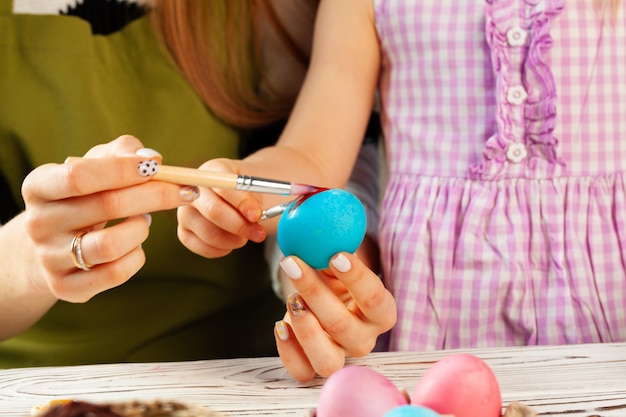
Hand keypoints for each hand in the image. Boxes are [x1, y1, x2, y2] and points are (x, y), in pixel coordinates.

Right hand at [20, 135, 198, 302]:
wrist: (52, 244)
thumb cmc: (83, 195)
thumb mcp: (94, 166)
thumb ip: (121, 152)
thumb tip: (152, 158)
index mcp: (38, 186)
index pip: (79, 175)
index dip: (122, 170)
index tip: (157, 167)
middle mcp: (38, 223)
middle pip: (106, 206)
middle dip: (154, 196)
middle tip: (184, 191)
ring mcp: (49, 258)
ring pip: (111, 245)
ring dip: (141, 230)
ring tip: (144, 221)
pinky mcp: (65, 286)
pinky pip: (115, 273)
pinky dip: (136, 257)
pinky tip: (134, 246)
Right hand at [176, 158, 269, 257]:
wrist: (239, 198)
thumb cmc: (247, 191)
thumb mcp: (256, 186)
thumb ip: (253, 198)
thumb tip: (254, 216)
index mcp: (213, 170)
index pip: (223, 186)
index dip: (241, 202)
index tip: (256, 215)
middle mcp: (193, 188)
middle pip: (214, 211)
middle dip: (240, 226)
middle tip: (258, 233)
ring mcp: (185, 211)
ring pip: (209, 233)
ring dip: (234, 240)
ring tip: (246, 235)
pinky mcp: (184, 231)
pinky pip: (203, 247)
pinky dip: (223, 249)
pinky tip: (232, 242)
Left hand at [273, 252, 395, 381]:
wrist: (325, 296)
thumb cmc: (335, 276)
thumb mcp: (338, 258)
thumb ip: (333, 245)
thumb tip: (315, 217)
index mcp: (381, 312)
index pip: (375, 299)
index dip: (356, 278)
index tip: (335, 254)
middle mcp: (364, 339)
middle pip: (343, 326)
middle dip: (315, 293)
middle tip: (293, 264)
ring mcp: (340, 356)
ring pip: (327, 360)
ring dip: (305, 328)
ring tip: (291, 298)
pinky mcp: (314, 366)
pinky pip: (302, 372)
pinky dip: (288, 351)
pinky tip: (280, 325)